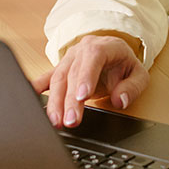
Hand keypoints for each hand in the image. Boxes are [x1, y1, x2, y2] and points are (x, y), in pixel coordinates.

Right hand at [31, 34, 149, 128]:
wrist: (112, 54)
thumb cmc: (123, 64)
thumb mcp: (139, 74)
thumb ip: (132, 87)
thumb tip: (120, 99)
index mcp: (103, 46)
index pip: (93, 57)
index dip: (86, 76)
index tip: (82, 96)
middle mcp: (82, 50)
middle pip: (72, 73)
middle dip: (69, 99)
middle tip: (70, 120)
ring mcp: (68, 59)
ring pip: (58, 78)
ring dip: (55, 101)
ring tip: (55, 121)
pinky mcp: (60, 69)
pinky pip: (46, 77)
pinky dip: (36, 87)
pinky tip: (29, 96)